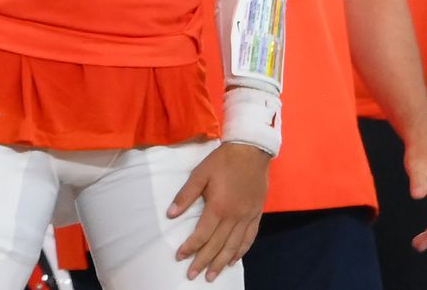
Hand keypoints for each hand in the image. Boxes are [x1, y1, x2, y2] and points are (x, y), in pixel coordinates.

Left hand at [168, 142, 269, 281]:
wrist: (251, 151)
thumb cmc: (222, 161)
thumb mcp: (199, 174)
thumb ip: (185, 195)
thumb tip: (170, 214)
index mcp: (218, 207)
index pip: (202, 234)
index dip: (190, 247)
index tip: (180, 257)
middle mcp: (234, 216)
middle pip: (217, 245)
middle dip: (204, 262)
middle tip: (193, 275)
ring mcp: (247, 217)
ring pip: (234, 246)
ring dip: (221, 262)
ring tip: (212, 275)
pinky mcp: (256, 215)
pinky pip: (249, 238)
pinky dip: (240, 251)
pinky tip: (233, 260)